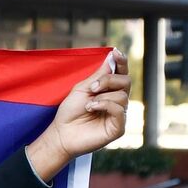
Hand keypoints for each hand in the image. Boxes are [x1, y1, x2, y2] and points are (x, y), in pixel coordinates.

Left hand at [26, 50, 129, 182]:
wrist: (61, 134)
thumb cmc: (70, 112)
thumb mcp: (82, 89)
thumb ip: (98, 75)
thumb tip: (112, 56)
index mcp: (109, 90)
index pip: (121, 73)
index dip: (121, 62)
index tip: (115, 53)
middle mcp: (117, 101)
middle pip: (126, 81)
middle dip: (109, 80)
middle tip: (92, 87)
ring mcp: (119, 114)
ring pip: (122, 96)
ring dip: (102, 97)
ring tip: (88, 105)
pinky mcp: (118, 127)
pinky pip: (119, 110)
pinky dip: (105, 105)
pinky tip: (92, 108)